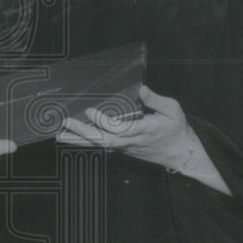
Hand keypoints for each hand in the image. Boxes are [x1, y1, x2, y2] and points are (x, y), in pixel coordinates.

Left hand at [56, 85, 196, 170]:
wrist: (182, 154)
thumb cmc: (177, 130)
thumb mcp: (173, 110)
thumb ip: (156, 100)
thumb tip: (141, 88)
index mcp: (144, 131)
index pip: (119, 128)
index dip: (103, 121)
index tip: (89, 111)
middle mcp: (132, 142)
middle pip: (103, 140)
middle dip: (83, 133)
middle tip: (65, 124)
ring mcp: (126, 148)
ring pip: (100, 146)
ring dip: (79, 141)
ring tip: (60, 135)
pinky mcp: (124, 150)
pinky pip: (103, 146)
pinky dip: (88, 143)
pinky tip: (74, 139)